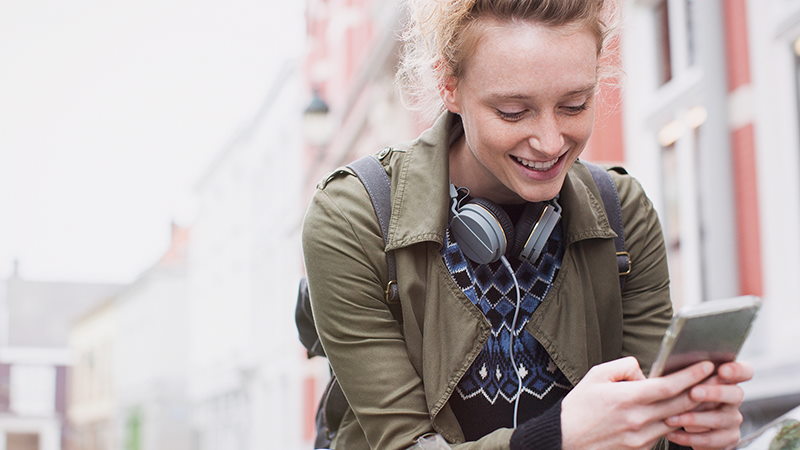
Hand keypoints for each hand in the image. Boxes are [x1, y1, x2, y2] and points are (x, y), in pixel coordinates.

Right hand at [561, 357, 713, 449]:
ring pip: (677, 420)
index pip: (668, 386)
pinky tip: (683, 411)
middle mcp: (638, 420)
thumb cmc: (578, 407)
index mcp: (627, 399)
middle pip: (680, 404)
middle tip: (718, 377)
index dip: (691, 375)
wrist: (565, 439)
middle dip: (702, 389)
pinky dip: (677, 421)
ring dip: (694, 407)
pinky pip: (665, 433)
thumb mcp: (596, 376)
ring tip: (707, 393)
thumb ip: (624, 367)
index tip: (706, 365)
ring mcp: (641, 438)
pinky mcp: (641, 449)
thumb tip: (644, 370)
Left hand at [664, 361, 752, 448]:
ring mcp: (732, 420)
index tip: (722, 370)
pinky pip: (710, 439)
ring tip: (671, 419)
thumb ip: (688, 376)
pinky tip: (672, 433)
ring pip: (719, 419)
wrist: (690, 426)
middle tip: (693, 393)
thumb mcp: (686, 383)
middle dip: (714, 393)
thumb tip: (677, 372)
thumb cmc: (685, 396)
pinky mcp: (728, 439)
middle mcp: (734, 399)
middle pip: (735, 394)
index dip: (737, 370)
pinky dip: (688, 437)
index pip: (744, 371)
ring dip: (694, 419)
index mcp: (727, 380)